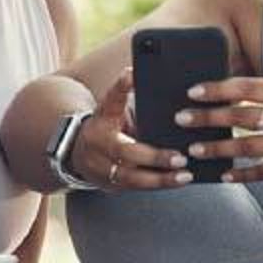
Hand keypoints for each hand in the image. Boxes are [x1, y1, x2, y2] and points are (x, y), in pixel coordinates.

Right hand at [71, 67, 192, 189]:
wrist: (78, 152)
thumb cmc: (108, 125)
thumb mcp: (114, 109)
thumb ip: (129, 99)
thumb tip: (155, 86)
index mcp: (101, 117)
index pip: (111, 99)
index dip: (122, 86)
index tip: (134, 74)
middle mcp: (98, 143)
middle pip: (125, 152)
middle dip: (154, 157)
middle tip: (180, 158)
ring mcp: (101, 168)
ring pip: (131, 178)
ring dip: (160, 179)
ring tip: (185, 176)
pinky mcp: (110, 185)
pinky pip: (136, 188)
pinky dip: (158, 185)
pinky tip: (177, 182)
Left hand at [178, 76, 262, 187]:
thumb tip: (233, 97)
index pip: (246, 87)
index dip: (216, 88)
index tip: (193, 91)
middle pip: (238, 116)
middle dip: (205, 118)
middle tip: (181, 118)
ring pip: (242, 147)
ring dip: (214, 149)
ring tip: (193, 150)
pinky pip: (258, 173)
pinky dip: (238, 174)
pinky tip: (222, 175)